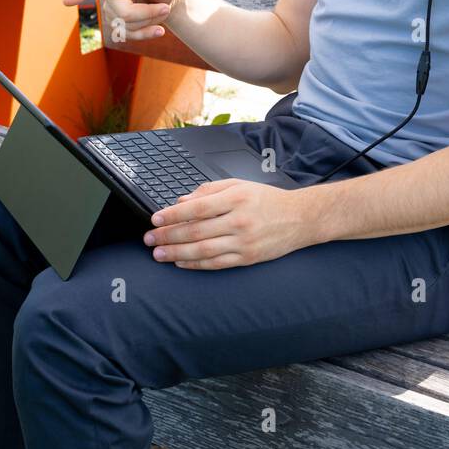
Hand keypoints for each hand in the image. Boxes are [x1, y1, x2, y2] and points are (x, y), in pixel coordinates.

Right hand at [61, 0, 179, 39]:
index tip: (66, 1)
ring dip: (150, 22)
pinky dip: (148, 34)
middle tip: (165, 7)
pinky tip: (160, 31)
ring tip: (162, 10)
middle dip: (148, 14)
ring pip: (129, 27)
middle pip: (125, 15)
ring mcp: (112, 15)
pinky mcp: (119, 28)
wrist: (164, 1)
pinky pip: (131, 36)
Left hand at [143, 178, 309, 268]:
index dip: (172, 215)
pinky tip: (180, 262)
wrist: (300, 218)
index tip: (155, 219)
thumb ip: (209, 191)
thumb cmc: (267, 200)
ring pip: (202, 250)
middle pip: (196, 231)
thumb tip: (182, 201)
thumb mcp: (239, 185)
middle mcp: (239, 220)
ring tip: (158, 253)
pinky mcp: (247, 258)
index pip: (196, 208)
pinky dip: (195, 264)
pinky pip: (216, 263)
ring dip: (176, 253)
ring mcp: (243, 242)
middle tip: (149, 239)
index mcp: (236, 198)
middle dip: (168, 236)